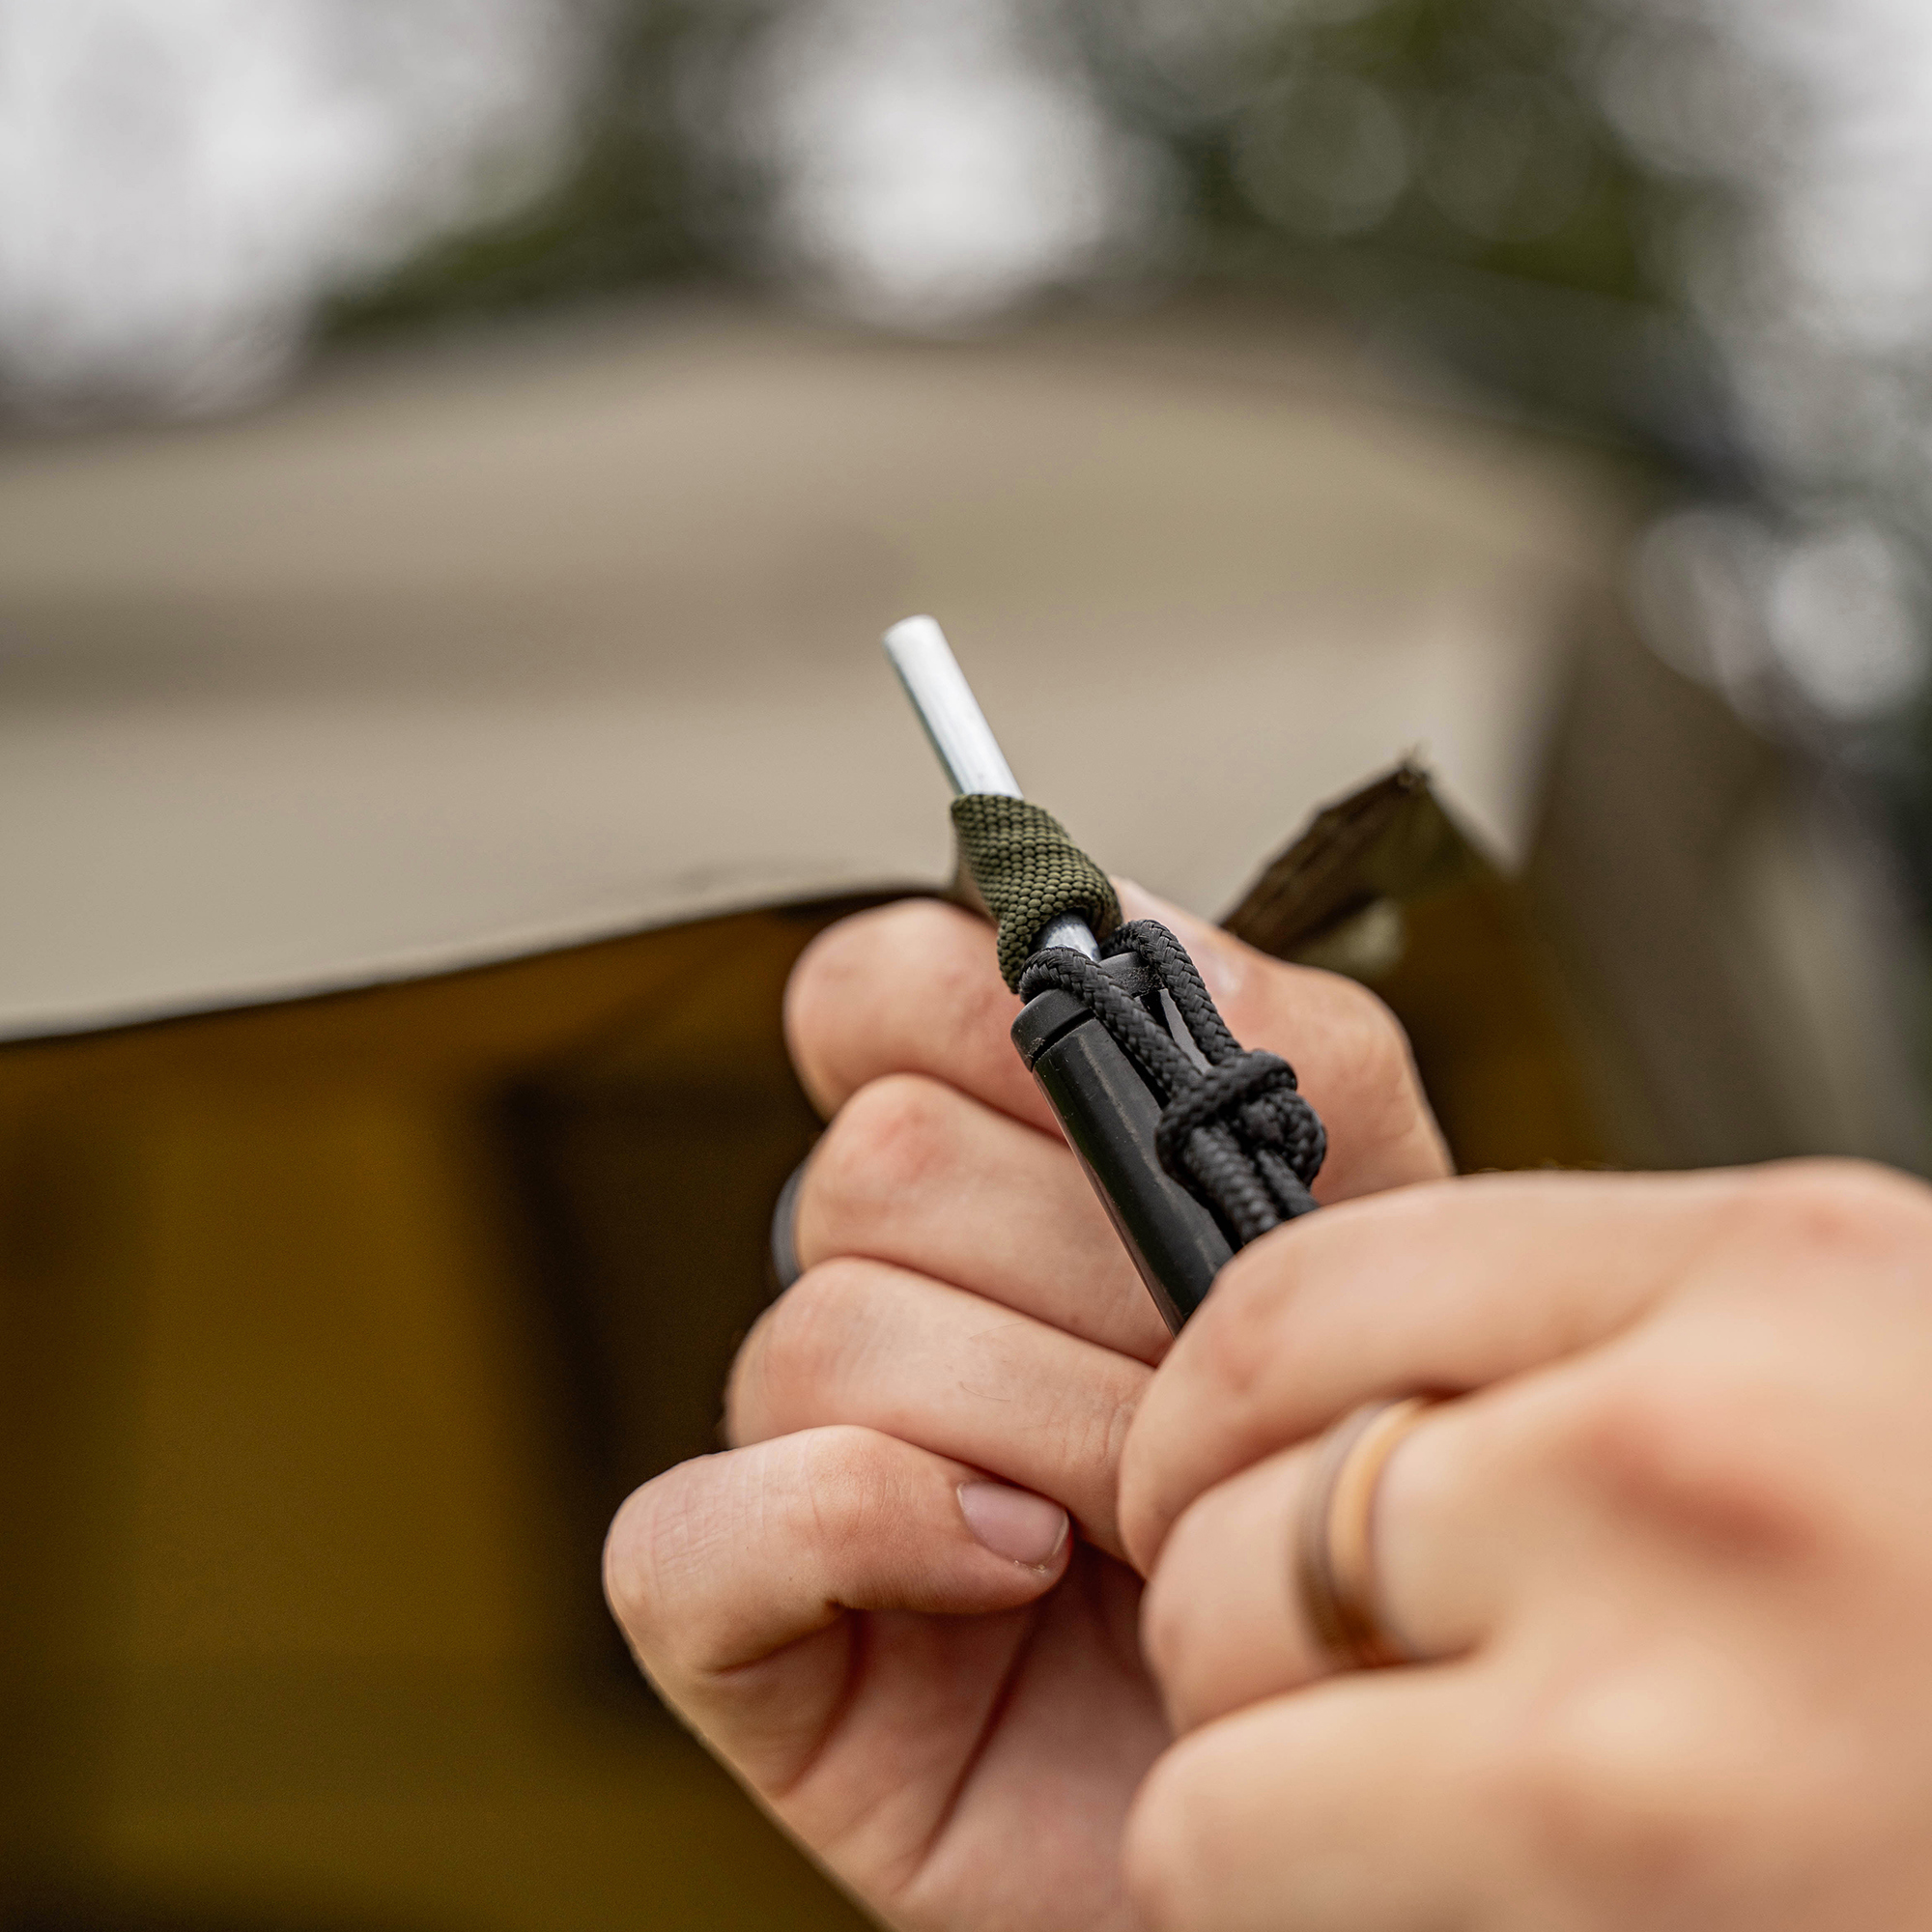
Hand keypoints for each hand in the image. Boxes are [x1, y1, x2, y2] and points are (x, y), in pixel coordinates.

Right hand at [604, 885, 1448, 1931]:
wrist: (1372, 1749)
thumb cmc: (1350, 1489)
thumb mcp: (1367, 1224)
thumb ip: (1267, 1048)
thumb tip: (1097, 923)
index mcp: (999, 1168)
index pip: (881, 988)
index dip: (979, 1011)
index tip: (1115, 1099)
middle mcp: (884, 1283)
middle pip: (881, 1164)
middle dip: (1093, 1284)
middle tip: (1210, 1382)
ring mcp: (801, 1449)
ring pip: (829, 1338)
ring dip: (1050, 1431)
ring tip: (1165, 1515)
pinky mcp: (750, 1626)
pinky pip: (701, 1527)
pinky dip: (866, 1530)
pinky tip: (1012, 1572)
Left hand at [1119, 1160, 1931, 1931]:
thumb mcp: (1866, 1360)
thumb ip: (1598, 1344)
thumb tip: (1309, 1392)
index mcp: (1768, 1279)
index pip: (1295, 1295)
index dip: (1204, 1401)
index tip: (1206, 1465)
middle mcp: (1697, 1487)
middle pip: (1224, 1533)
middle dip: (1230, 1616)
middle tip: (1332, 1670)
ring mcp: (1654, 1769)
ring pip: (1217, 1775)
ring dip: (1260, 1805)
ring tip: (1404, 1815)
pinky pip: (1281, 1929)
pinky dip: (1315, 1926)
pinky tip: (1458, 1903)